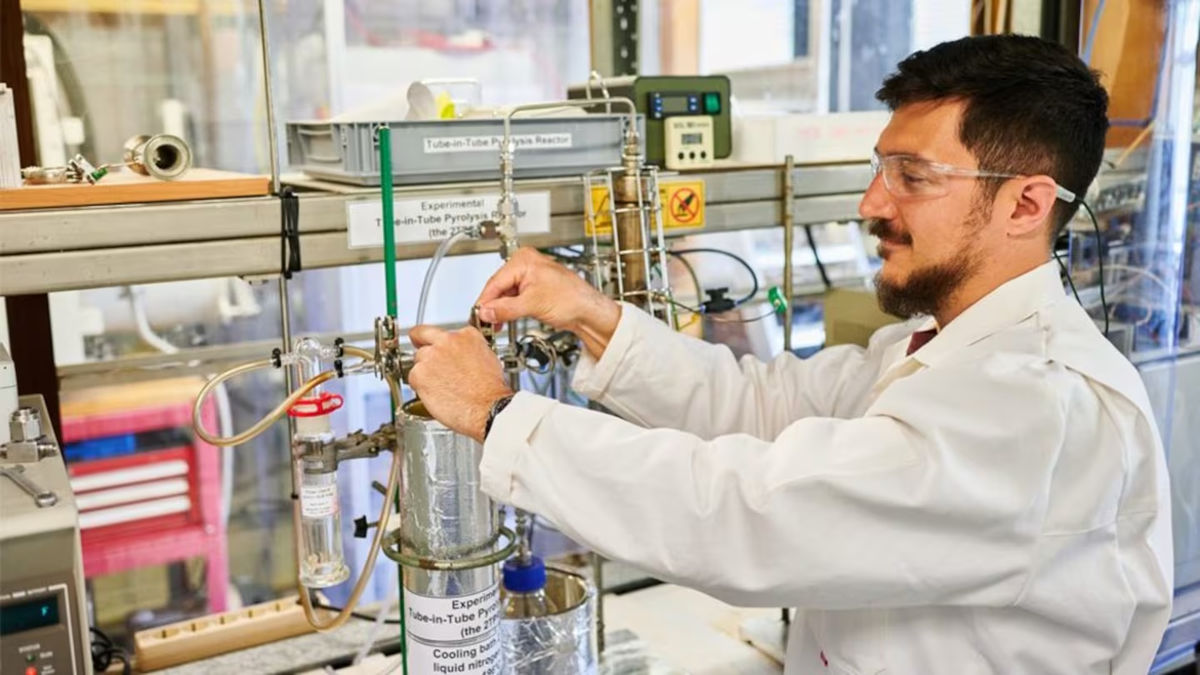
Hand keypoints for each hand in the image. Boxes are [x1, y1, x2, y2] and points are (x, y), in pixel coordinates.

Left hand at [407, 326, 511, 442]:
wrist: (487, 408)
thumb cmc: (490, 391)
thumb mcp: (488, 360)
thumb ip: (469, 352)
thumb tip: (460, 356)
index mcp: (467, 335)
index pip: (445, 332)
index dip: (441, 343)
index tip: (441, 350)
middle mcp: (447, 341)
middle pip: (424, 339)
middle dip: (424, 349)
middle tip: (427, 361)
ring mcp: (432, 356)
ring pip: (418, 360)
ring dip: (424, 371)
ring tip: (438, 386)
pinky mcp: (419, 374)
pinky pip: (413, 378)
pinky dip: (420, 387)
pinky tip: (434, 394)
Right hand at [475, 248, 620, 359]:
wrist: (588, 311)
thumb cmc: (572, 299)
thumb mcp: (532, 304)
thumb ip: (505, 309)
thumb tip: (486, 311)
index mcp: (525, 260)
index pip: (495, 281)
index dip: (484, 300)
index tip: (477, 315)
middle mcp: (526, 264)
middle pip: (499, 287)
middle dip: (492, 306)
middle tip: (483, 322)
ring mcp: (529, 276)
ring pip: (505, 294)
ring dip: (499, 309)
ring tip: (493, 324)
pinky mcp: (533, 289)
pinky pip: (514, 298)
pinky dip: (508, 309)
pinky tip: (503, 319)